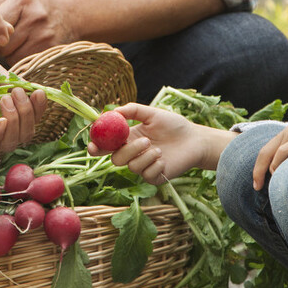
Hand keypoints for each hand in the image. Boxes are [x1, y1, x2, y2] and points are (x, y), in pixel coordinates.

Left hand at [0, 0, 76, 64]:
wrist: (67, 15)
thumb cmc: (33, 5)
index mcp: (22, 0)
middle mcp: (34, 17)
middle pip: (2, 43)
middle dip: (0, 44)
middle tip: (7, 38)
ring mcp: (44, 36)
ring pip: (11, 56)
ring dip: (10, 53)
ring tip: (18, 42)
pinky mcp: (49, 51)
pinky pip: (24, 64)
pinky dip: (21, 60)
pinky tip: (26, 49)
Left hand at [0, 56, 47, 154]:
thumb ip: (10, 83)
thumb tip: (31, 92)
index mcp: (7, 111)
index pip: (31, 119)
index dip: (39, 110)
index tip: (39, 93)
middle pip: (25, 135)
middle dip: (28, 114)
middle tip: (17, 94)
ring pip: (11, 143)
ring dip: (16, 121)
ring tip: (6, 99)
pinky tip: (1, 121)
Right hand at [86, 103, 230, 184]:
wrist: (194, 139)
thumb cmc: (173, 125)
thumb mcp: (152, 113)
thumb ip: (133, 110)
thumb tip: (114, 111)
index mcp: (128, 138)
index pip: (106, 146)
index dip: (96, 147)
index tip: (93, 145)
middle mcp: (133, 154)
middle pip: (116, 158)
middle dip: (128, 150)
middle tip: (144, 141)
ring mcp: (143, 166)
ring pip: (131, 167)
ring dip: (144, 156)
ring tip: (159, 148)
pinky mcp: (154, 177)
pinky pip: (146, 175)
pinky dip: (154, 165)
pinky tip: (164, 158)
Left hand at [251, 107, 287, 189]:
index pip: (267, 150)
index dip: (260, 166)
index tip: (258, 180)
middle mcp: (287, 133)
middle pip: (263, 153)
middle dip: (257, 172)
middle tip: (256, 188)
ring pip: (272, 157)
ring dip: (268, 173)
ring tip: (269, 189)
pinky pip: (281, 155)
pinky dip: (277, 167)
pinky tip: (279, 178)